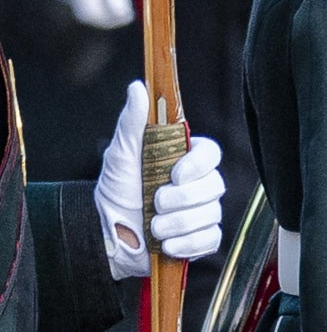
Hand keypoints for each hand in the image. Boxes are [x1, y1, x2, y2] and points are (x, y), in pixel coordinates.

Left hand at [92, 82, 226, 280]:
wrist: (106, 234)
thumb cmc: (115, 191)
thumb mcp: (121, 155)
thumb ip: (133, 122)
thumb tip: (138, 87)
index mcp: (185, 160)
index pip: (211, 154)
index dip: (198, 165)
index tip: (175, 175)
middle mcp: (199, 184)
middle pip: (214, 186)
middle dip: (181, 200)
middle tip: (153, 203)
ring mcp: (203, 212)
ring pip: (210, 214)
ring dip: (177, 224)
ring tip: (153, 228)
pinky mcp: (202, 238)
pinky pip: (209, 239)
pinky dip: (186, 244)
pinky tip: (166, 244)